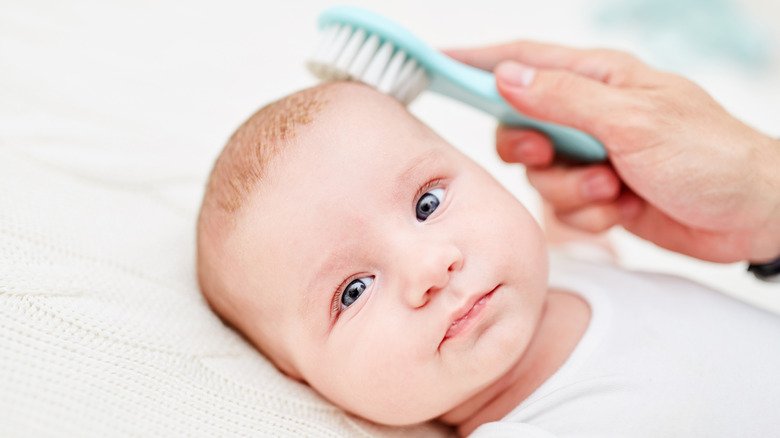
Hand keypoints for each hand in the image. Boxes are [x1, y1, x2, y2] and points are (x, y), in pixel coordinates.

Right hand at [446, 41, 779, 262]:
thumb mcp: (633, 121)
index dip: (477, 61)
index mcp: (599, 78)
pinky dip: (588, 211)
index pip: (525, 60)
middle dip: (529, 150)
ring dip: (570, 189)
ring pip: (539, 174)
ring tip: (613, 187)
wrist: (754, 216)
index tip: (435, 61)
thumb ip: (564, 100)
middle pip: (519, 126)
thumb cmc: (710, 155)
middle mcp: (590, 113)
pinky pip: (563, 204)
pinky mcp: (599, 192)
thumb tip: (505, 76)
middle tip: (549, 155)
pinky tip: (622, 206)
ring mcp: (594, 155)